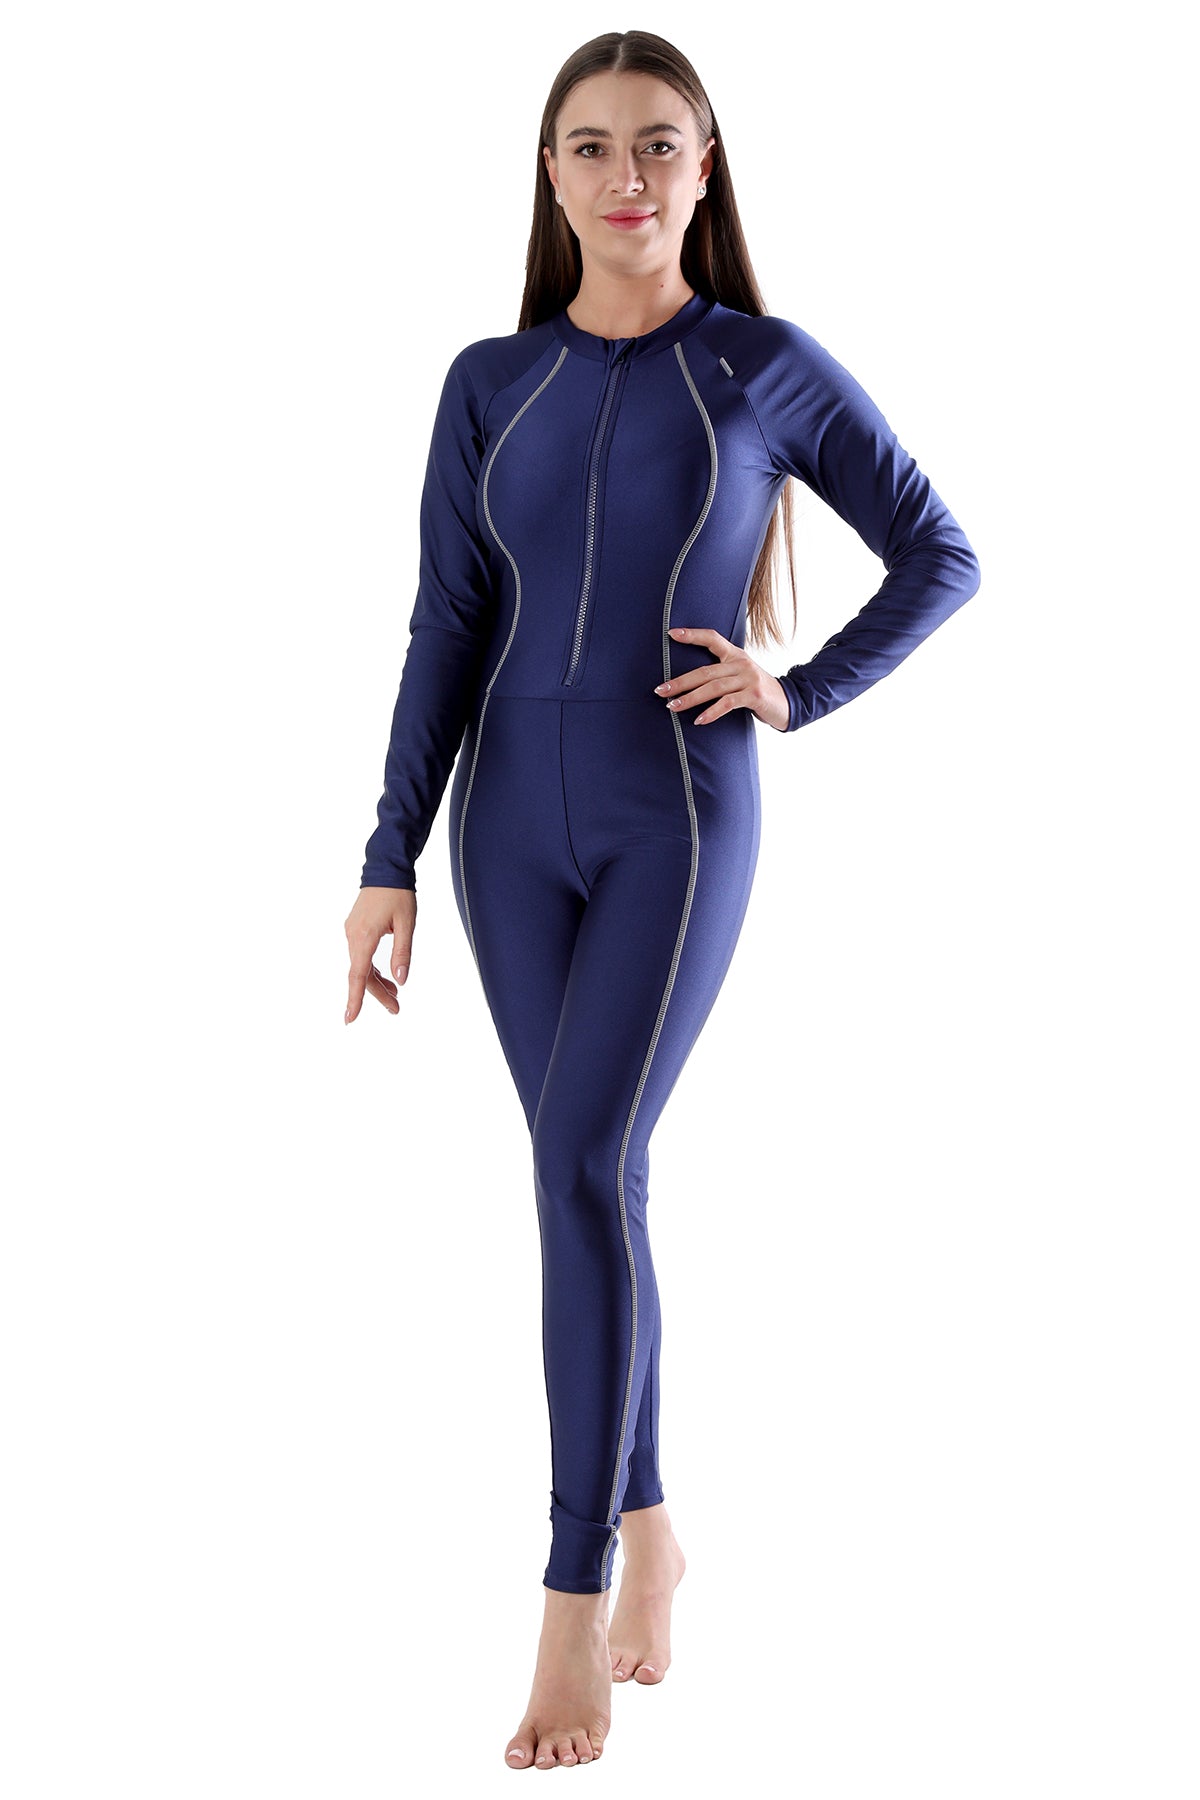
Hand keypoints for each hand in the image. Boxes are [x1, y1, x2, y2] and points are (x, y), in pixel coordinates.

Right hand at [344, 886, 416, 1021]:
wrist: (385, 869)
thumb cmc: (398, 894)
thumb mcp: (407, 924)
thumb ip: (402, 953)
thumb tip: (400, 980)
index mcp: (364, 937)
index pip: (358, 975)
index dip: (355, 999)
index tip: (350, 1018)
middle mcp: (353, 936)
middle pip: (362, 975)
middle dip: (378, 994)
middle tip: (396, 1009)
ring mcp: (352, 932)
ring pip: (361, 966)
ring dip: (376, 982)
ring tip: (395, 995)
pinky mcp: (355, 929)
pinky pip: (361, 955)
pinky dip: (372, 968)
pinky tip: (386, 976)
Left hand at [654, 626, 789, 730]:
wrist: (788, 703)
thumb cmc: (756, 691)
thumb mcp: (740, 676)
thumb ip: (720, 674)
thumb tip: (687, 682)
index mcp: (735, 655)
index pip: (712, 638)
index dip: (692, 635)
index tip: (671, 634)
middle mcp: (741, 663)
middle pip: (704, 671)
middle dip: (680, 682)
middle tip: (660, 691)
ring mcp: (748, 678)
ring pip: (713, 687)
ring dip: (690, 698)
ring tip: (672, 707)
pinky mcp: (754, 695)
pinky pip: (727, 703)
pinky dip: (711, 712)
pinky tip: (699, 720)